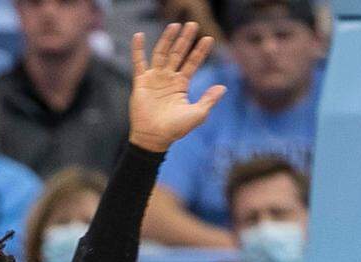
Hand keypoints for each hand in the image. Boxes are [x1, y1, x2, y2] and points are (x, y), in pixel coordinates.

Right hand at [129, 23, 225, 153]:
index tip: (209, 38)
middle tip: (193, 24)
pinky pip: (138, 63)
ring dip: (167, 39)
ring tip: (175, 25)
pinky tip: (139, 36)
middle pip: (178, 54)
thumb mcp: (197, 114)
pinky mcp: (141, 83)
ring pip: (161, 54)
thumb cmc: (175, 129)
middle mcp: (168, 79)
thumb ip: (209, 100)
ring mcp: (154, 79)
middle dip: (185, 40)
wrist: (154, 138)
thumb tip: (223, 87)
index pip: (192, 63)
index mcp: (181, 85)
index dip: (200, 51)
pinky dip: (138, 49)